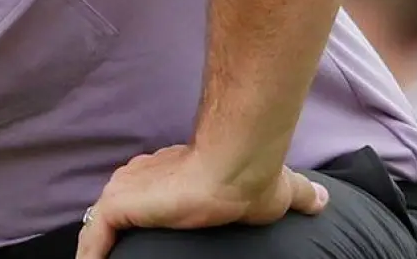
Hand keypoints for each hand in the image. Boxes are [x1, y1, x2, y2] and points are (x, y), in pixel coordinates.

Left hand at [75, 144, 327, 258]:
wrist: (237, 167)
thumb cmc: (255, 179)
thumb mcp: (283, 191)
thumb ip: (299, 196)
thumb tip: (325, 200)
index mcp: (168, 170)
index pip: (146, 194)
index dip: (144, 214)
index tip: (145, 234)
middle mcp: (140, 175)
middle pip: (119, 208)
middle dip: (117, 231)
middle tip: (119, 257)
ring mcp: (126, 189)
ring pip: (102, 225)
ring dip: (99, 247)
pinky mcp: (117, 205)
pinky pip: (93, 237)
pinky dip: (91, 255)